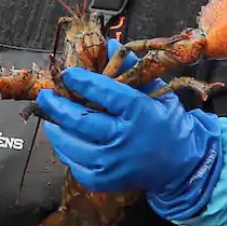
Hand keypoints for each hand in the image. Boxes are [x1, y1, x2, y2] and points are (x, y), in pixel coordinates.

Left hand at [35, 39, 222, 218]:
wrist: (181, 165)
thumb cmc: (167, 123)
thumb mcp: (157, 92)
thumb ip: (132, 69)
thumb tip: (109, 45)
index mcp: (139, 113)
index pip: (105, 93)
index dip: (82, 81)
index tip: (67, 73)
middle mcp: (124, 139)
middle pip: (80, 120)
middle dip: (57, 106)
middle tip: (45, 95)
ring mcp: (112, 163)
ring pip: (72, 144)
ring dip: (57, 128)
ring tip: (51, 117)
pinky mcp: (104, 180)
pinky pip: (75, 164)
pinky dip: (66, 150)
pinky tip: (64, 138)